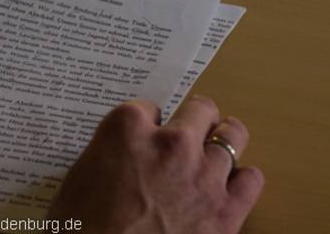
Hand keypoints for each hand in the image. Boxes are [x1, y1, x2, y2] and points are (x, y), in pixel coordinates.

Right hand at [48, 95, 263, 233]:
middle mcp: (170, 143)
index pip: (148, 108)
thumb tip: (121, 159)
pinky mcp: (225, 211)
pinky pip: (250, 180)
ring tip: (220, 145)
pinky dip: (243, 180)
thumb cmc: (80, 231)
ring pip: (232, 137)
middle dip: (196, 119)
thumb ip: (108, 155)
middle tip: (192, 130)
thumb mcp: (79, 180)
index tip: (148, 133)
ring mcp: (202, 175)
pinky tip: (233, 185)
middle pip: (200, 110)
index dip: (149, 122)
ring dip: (224, 142)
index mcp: (127, 130)